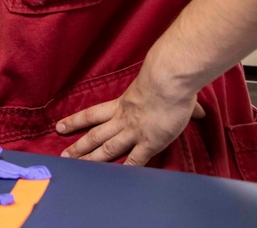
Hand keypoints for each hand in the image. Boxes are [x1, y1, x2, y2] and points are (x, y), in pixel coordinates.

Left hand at [56, 68, 204, 165]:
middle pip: (95, 135)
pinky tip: (114, 177)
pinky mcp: (149, 141)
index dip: (75, 121)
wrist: (168, 80)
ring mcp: (134, 131)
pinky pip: (135, 159)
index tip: (60, 127)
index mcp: (121, 105)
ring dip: (92, 159)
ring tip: (77, 167)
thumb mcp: (161, 89)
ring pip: (108, 148)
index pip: (92, 114)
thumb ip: (176, 103)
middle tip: (64, 155)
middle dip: (79, 146)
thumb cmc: (165, 79)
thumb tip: (196, 110)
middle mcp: (123, 119)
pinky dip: (125, 168)